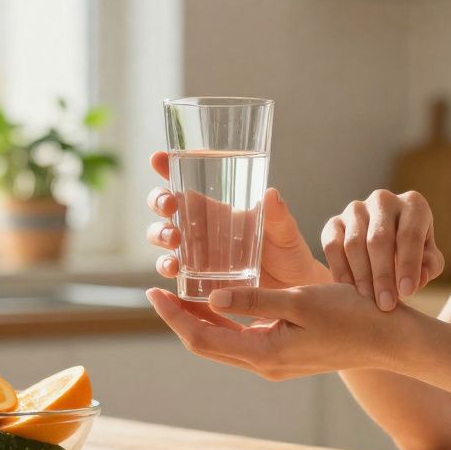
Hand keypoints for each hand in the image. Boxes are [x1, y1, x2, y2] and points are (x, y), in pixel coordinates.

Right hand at [145, 150, 329, 287]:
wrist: (292, 291)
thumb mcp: (285, 232)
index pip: (188, 180)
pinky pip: (172, 268)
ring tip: (174, 240)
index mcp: (219, 207)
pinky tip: (173, 269)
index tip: (158, 158)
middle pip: (166, 206)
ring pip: (162, 234)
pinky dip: (165, 266)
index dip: (168, 167)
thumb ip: (278, 216)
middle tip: (169, 205)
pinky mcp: (196, 276)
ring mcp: (196, 251)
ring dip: (160, 233)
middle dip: (159, 201)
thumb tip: (271, 194)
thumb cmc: (288, 254)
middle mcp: (202, 226)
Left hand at [145, 284, 423, 379]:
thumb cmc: (352, 315)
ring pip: (223, 343)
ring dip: (200, 320)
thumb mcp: (301, 300)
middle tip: (160, 289)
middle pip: (206, 344)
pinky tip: (222, 300)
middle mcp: (264, 364)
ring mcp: (275, 363)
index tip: (153, 292)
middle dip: (179, 318)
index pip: (201, 338)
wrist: (389, 339)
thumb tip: (212, 296)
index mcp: (264, 353)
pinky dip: (225, 321)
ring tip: (182, 291)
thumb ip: (254, 299)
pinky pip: (242, 340)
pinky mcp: (285, 355)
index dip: (173, 316)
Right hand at [321, 190, 443, 311]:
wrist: (387, 246)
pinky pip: (332, 246)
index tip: (407, 292)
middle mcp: (383, 200)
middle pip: (379, 238)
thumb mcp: (428, 260)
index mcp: (413, 205)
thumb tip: (417, 279)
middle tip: (386, 304)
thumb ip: (428, 267)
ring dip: (361, 276)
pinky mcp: (334, 222)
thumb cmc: (413, 254)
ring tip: (369, 301)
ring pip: (354, 243)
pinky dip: (340, 271)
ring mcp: (356, 209)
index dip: (408, 265)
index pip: (409, 234)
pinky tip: (349, 291)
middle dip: (383, 275)